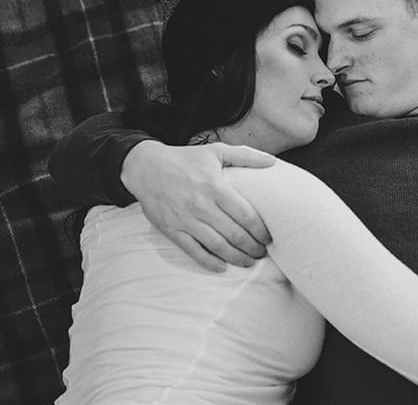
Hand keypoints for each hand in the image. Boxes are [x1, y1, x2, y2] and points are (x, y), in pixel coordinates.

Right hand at [121, 140, 275, 270]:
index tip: (269, 237)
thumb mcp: (215, 151)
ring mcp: (185, 220)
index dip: (260, 230)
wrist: (145, 167)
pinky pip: (193, 251)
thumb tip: (272, 161)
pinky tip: (222, 267)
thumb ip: (246, 156)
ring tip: (249, 261)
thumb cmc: (184, 159)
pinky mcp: (171, 230)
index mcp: (215, 187)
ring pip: (217, 246)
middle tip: (262, 252)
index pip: (245, 215)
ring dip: (236, 257)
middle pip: (234, 234)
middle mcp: (201, 206)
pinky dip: (209, 262)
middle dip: (252, 247)